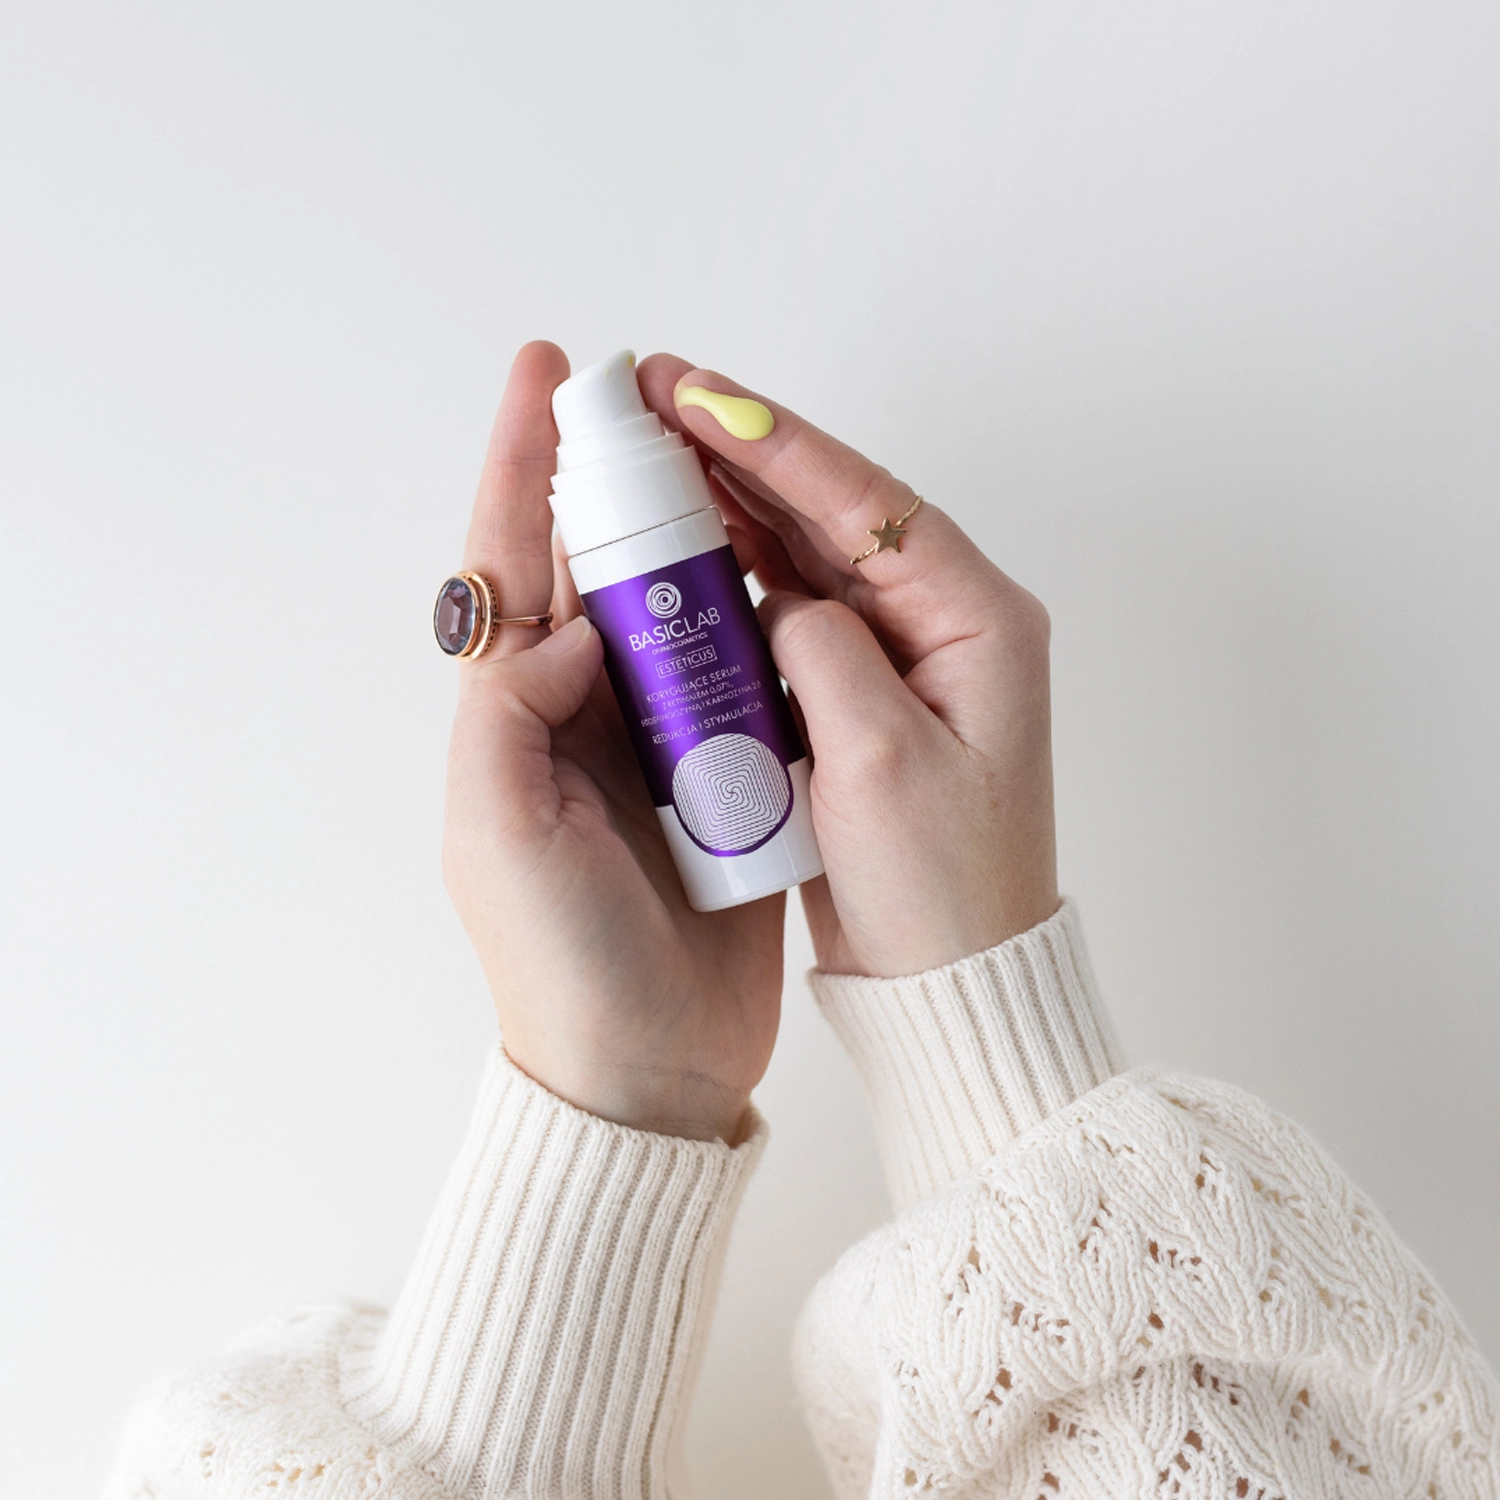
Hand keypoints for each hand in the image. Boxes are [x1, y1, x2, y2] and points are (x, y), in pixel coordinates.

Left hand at [441, 343, 783, 1142]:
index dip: (520, 467)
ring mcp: (655, 742)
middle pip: (595, 567)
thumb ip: (512, 712)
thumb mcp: (499, 832)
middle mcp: (580, 715)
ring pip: (674, 609)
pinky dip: (753, 615)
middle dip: (614, 477)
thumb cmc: (560, 960)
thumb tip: (576, 626)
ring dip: (693, 535)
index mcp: (512, 718)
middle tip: (652, 399)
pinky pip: (738, 674)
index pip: (511, 568)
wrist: (651, 1064)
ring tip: (724, 461)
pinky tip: (779, 566)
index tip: (546, 375)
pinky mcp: (723, 775)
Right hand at [636, 356, 1058, 978]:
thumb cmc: (940, 888)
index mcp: (979, 622)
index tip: (700, 396)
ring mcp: (909, 655)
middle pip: (838, 510)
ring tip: (660, 448)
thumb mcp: (881, 764)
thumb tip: (780, 595)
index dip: (779, 443)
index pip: (868, 504)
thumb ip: (826, 652)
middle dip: (749, 451)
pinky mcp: (868, 693)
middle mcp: (950, 621)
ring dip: (741, 501)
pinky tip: (693, 540)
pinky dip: (746, 572)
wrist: (949, 978)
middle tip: (658, 394)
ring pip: (814, 552)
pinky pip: (801, 609)